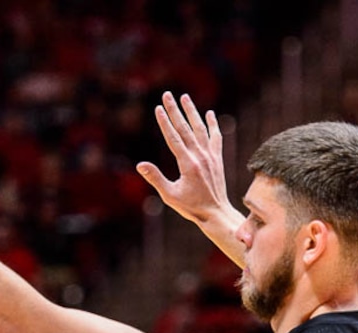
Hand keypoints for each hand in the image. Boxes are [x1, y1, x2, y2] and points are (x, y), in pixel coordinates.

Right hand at [136, 91, 230, 225]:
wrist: (216, 213)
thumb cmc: (191, 207)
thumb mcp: (170, 196)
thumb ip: (156, 178)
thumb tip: (140, 165)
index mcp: (187, 164)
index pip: (173, 138)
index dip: (165, 122)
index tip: (158, 108)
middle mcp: (200, 156)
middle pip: (185, 128)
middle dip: (175, 110)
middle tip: (167, 94)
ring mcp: (210, 156)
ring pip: (200, 129)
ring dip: (192, 112)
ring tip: (185, 97)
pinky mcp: (217, 159)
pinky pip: (215, 137)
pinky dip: (213, 125)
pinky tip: (209, 114)